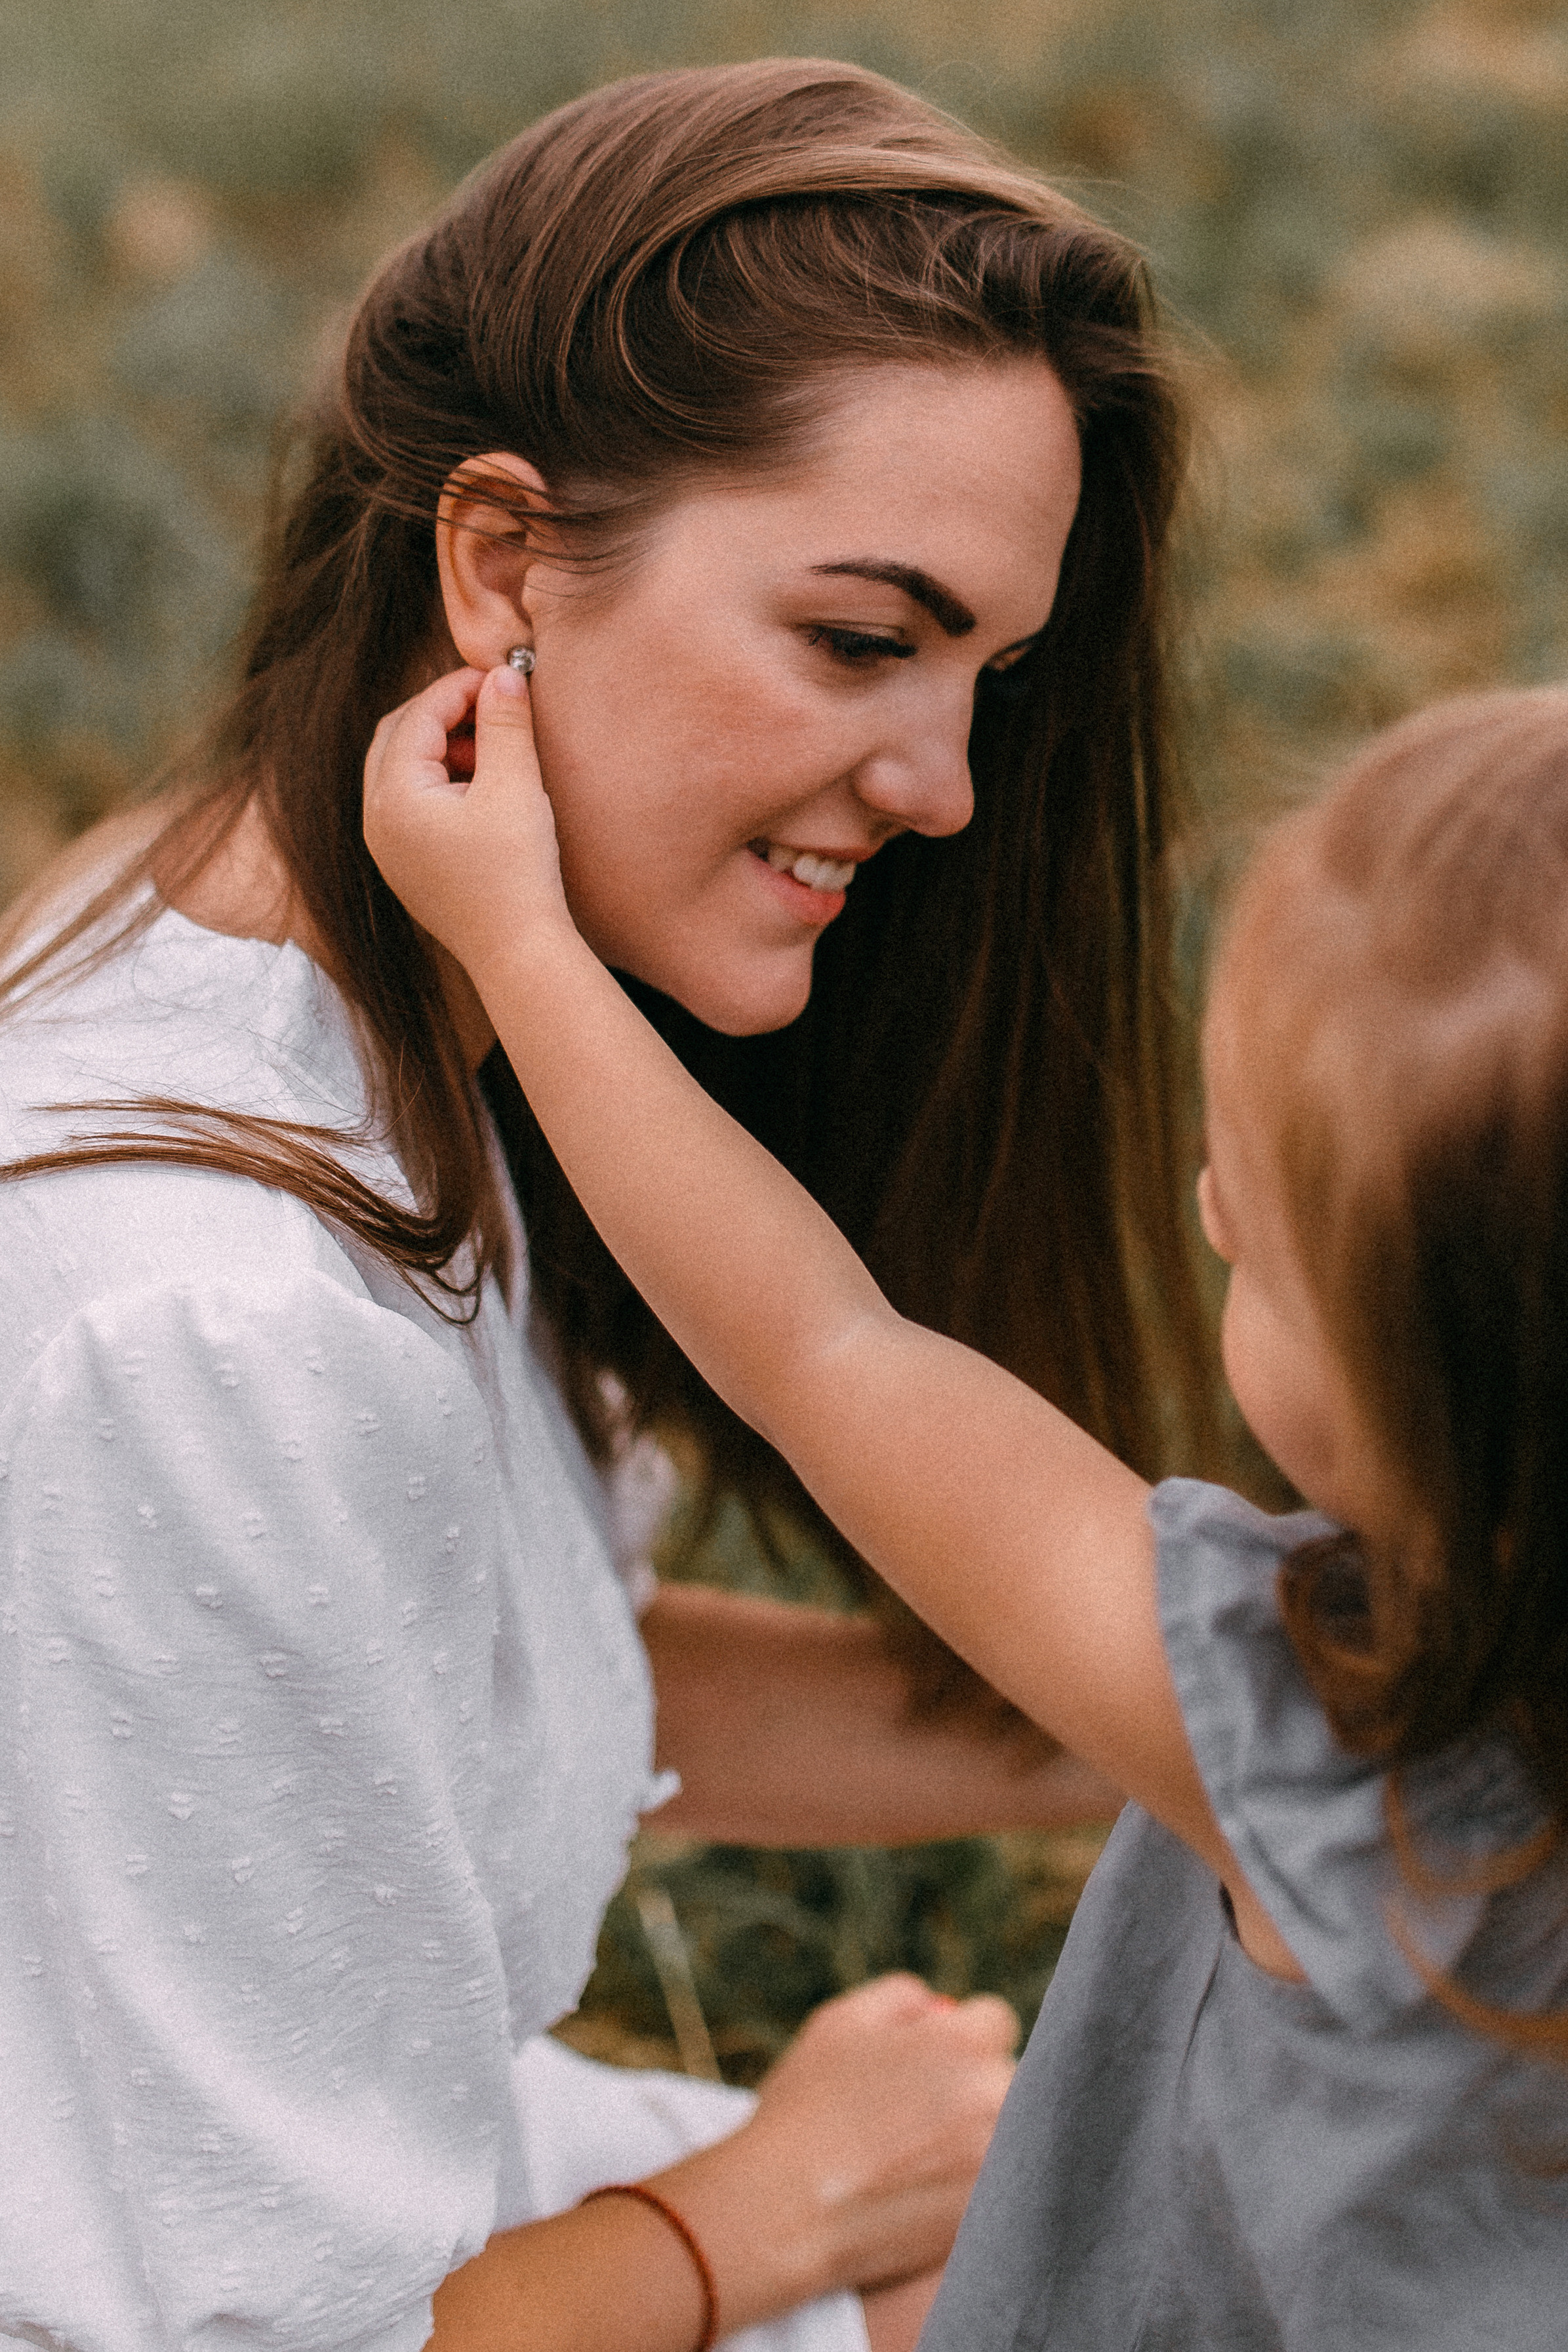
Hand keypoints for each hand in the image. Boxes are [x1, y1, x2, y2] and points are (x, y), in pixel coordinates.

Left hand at [363, 661, 573, 980]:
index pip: (417, 717)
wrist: (518, 954)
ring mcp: (386, 847)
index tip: (499, 675)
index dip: (458, 687)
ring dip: (441, 746)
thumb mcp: (516, 787)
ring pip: (400, 769)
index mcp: (393, 798)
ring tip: (492, 749)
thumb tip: (504, 674)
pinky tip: (483, 787)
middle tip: (491, 704)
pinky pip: (409, 803)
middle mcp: (376, 821)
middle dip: (442, 713)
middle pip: (395, 737)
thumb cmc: (517, 873)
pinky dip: (439, 780)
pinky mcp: (405, 865)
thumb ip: (506, 724)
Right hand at [658, 1972, 1014, 2315]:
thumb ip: (903, 1997)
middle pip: (1009, 2077)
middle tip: (926, 2114)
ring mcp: (997, 2164)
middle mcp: (993, 2098)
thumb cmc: (807, 2108)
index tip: (936, 2063)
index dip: (962, 2039)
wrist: (786, 2211)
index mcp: (962, 2042)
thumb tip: (944, 2007)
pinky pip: (1001, 2187)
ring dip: (982, 2135)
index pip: (997, 2022)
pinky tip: (929, 2191)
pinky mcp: (991, 2217)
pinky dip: (975, 2185)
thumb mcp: (842, 2021)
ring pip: (1010, 2133)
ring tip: (925, 2156)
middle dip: (976, 2086)